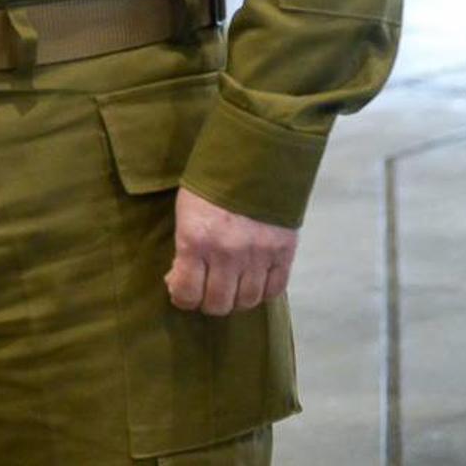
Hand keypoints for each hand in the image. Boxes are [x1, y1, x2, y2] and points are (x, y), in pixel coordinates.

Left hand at [165, 187, 297, 315]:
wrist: (253, 160)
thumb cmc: (209, 185)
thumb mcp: (185, 214)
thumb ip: (185, 249)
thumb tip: (181, 281)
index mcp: (196, 240)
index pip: (187, 292)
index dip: (182, 299)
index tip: (182, 294)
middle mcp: (228, 253)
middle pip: (219, 304)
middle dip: (207, 304)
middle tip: (205, 294)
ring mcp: (258, 255)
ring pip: (247, 301)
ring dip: (235, 301)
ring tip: (229, 291)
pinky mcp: (284, 252)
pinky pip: (274, 290)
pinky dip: (262, 293)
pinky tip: (252, 285)